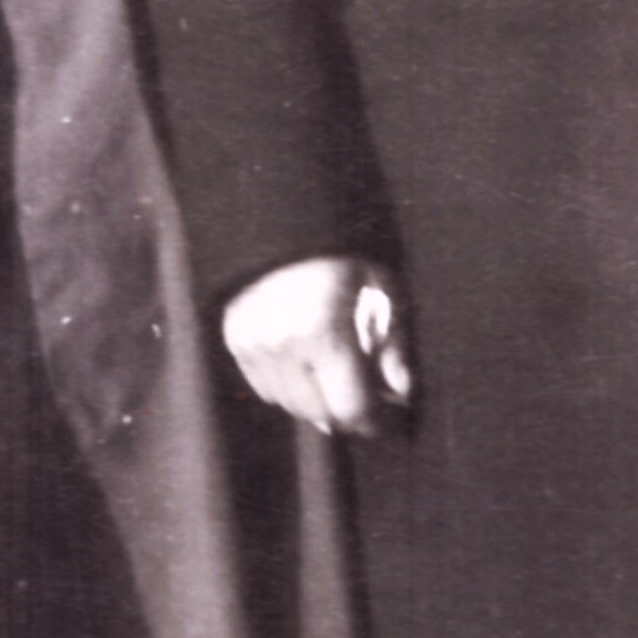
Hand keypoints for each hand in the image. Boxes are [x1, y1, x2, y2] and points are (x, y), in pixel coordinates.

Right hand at [221, 255, 414, 435]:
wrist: (281, 213)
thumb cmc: (342, 247)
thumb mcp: (381, 285)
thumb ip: (393, 344)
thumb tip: (402, 392)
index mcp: (324, 332)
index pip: (349, 409)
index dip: (373, 424)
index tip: (387, 421)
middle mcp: (282, 345)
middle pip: (318, 415)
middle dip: (346, 413)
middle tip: (366, 398)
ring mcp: (253, 344)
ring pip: (289, 405)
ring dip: (316, 401)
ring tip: (336, 374)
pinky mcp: (235, 339)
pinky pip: (264, 388)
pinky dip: (287, 386)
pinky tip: (306, 363)